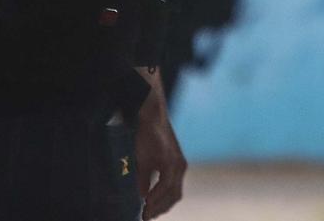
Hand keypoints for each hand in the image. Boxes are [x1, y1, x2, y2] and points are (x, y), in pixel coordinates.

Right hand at [134, 76, 185, 217]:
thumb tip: (143, 194)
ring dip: (158, 204)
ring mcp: (177, 163)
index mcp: (176, 168)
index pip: (173, 194)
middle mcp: (180, 167)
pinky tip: (148, 199)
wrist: (149, 113)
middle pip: (174, 196)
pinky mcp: (170, 158)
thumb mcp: (146, 161)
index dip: (162, 206)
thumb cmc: (147, 135)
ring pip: (171, 191)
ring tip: (146, 212)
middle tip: (147, 217)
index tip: (150, 214)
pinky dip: (157, 193)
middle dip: (160, 209)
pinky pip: (166, 182)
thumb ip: (146, 179)